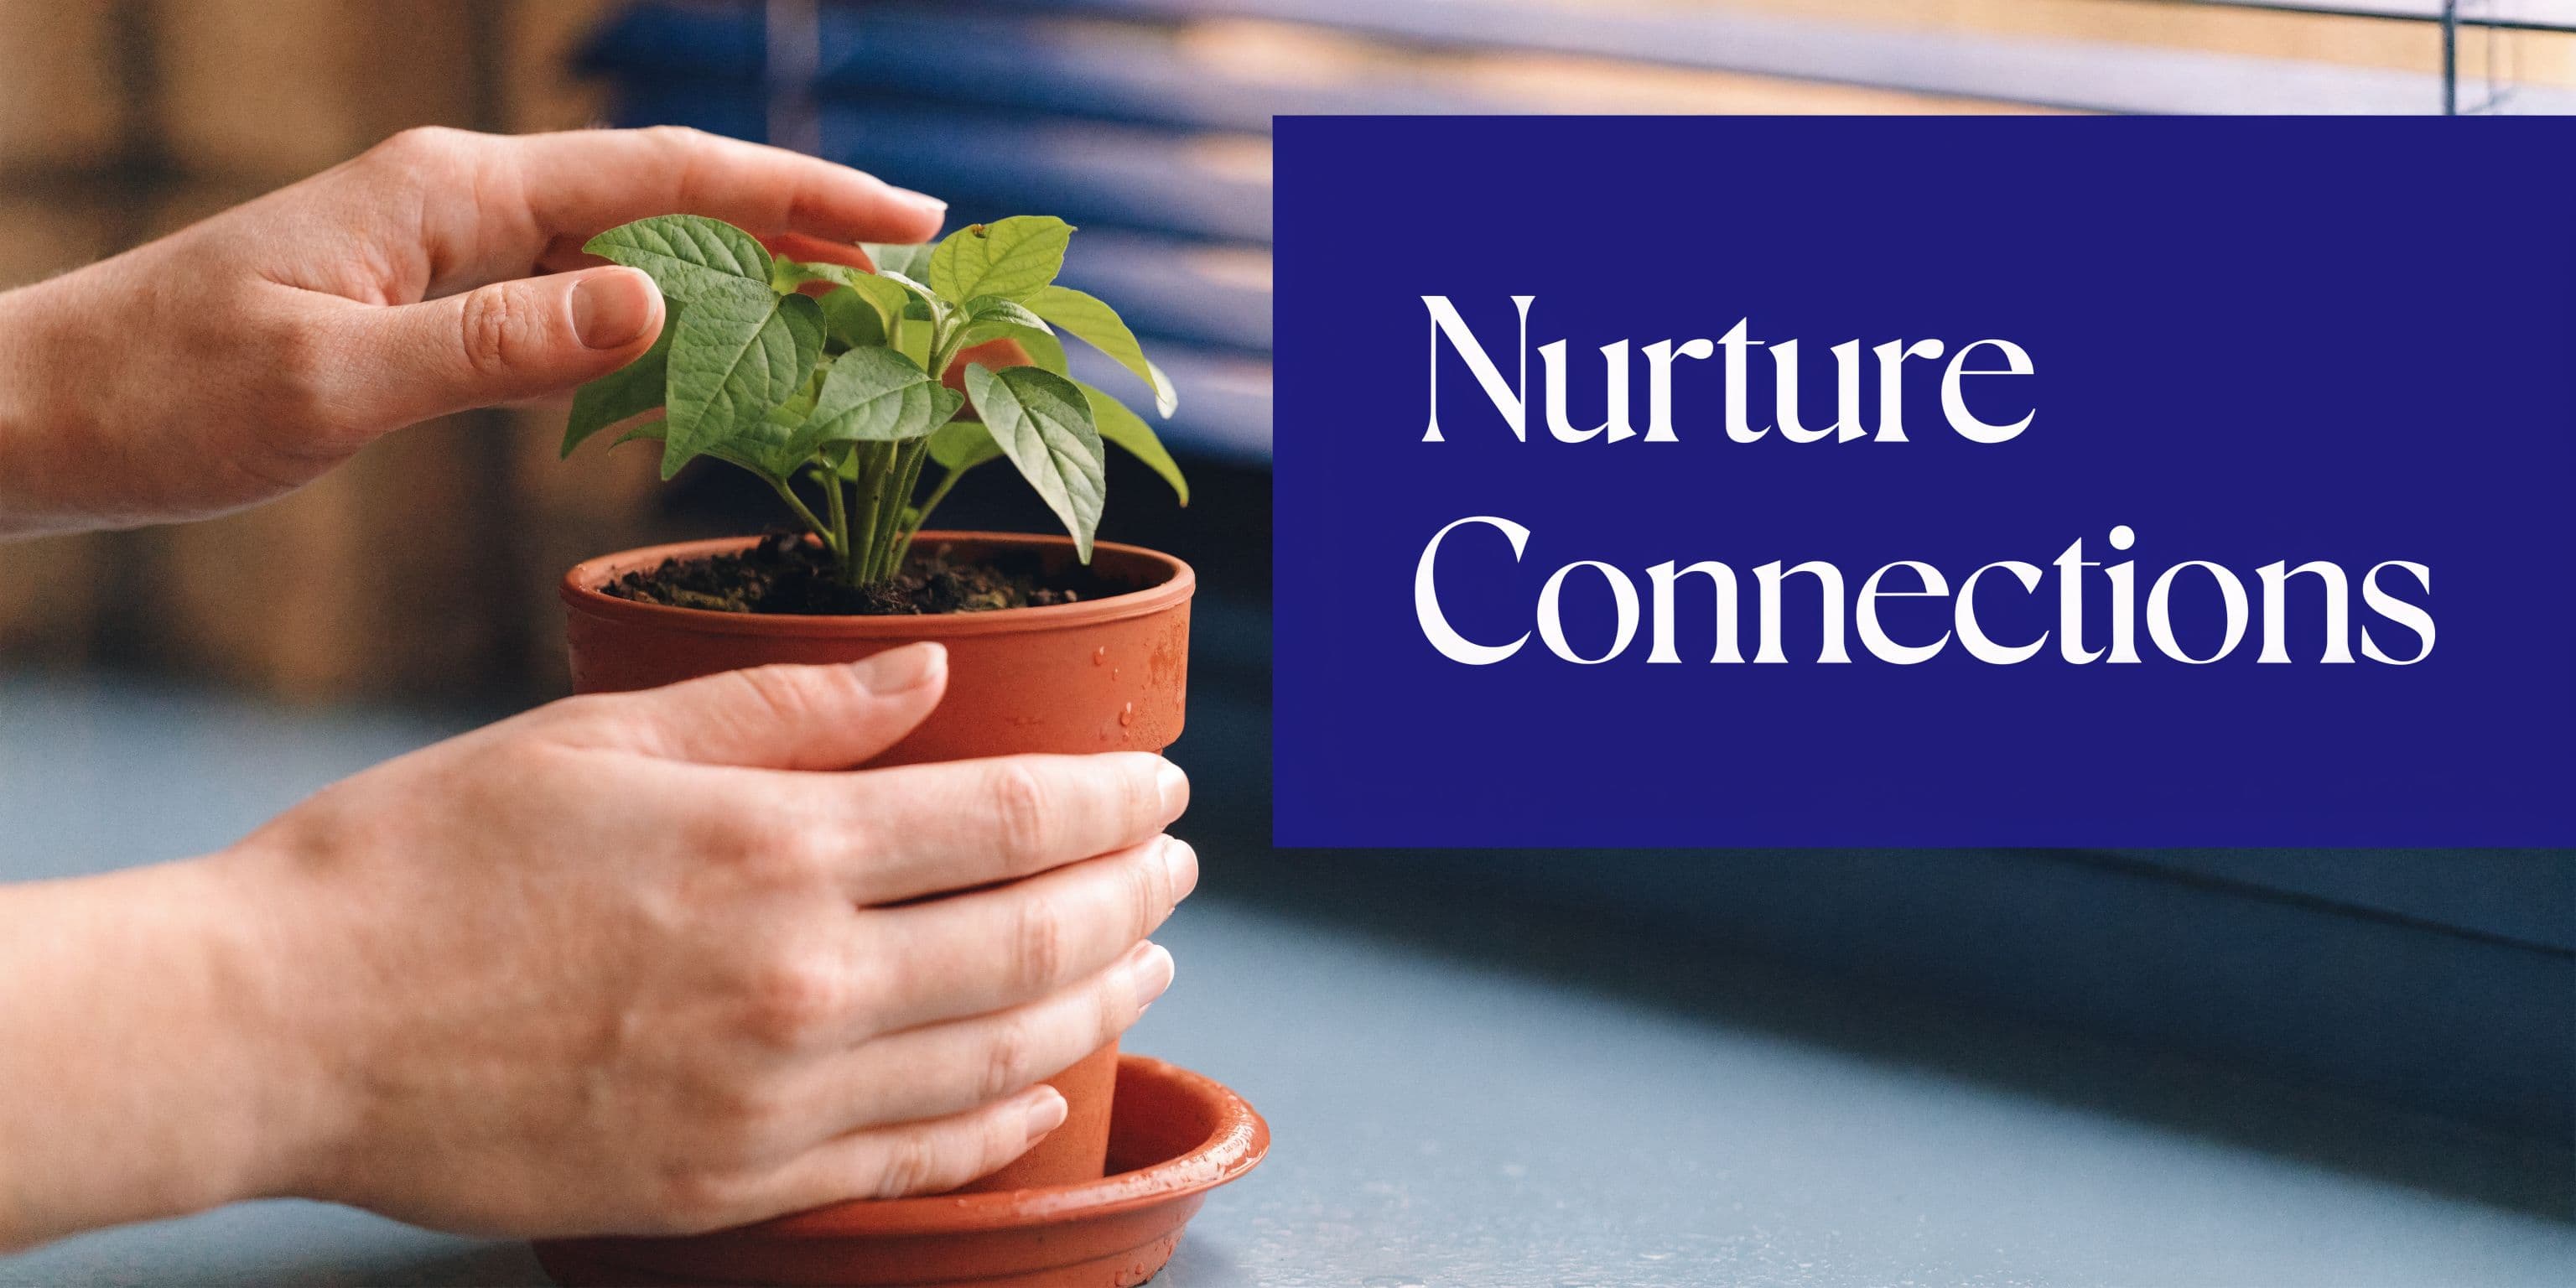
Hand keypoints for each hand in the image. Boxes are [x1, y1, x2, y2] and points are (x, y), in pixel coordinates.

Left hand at [0, 126, 946, 535]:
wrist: (46, 412)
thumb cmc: (165, 399)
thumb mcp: (331, 383)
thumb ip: (496, 344)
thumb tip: (659, 307)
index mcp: (453, 195)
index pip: (668, 177)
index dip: (799, 196)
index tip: (910, 222)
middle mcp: (465, 200)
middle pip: (675, 195)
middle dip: (805, 224)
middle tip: (923, 276)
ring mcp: (453, 245)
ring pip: (642, 245)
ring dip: (754, 271)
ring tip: (860, 312)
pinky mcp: (436, 297)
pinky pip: (588, 294)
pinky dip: (677, 318)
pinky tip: (724, 353)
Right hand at [0, 644, 1195, 1244]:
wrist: (283, 1028)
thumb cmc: (423, 858)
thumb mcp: (598, 734)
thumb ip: (784, 709)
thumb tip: (932, 669)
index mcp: (775, 846)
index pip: (1014, 817)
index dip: (1112, 800)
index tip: (1164, 785)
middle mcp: (803, 979)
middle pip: (1039, 938)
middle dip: (1134, 897)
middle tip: (1178, 868)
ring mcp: (774, 1100)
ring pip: (1004, 1054)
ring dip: (1099, 1004)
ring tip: (1146, 965)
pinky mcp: (732, 1188)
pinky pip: (915, 1159)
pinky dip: (1004, 1123)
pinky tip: (1043, 1090)